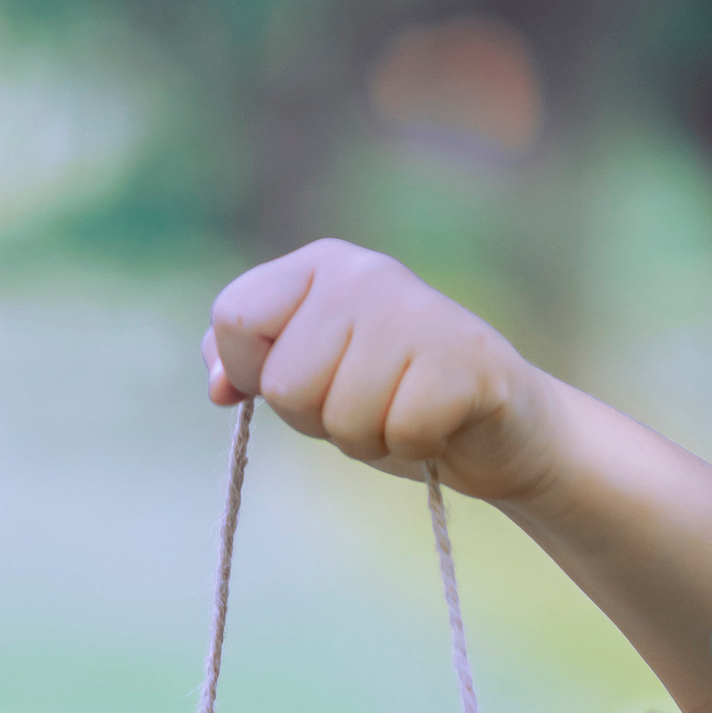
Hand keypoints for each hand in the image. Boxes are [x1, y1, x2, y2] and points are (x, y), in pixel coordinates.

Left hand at [203, 240, 558, 510]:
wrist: (496, 426)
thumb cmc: (393, 401)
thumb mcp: (313, 379)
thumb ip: (252, 366)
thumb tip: (215, 382)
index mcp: (319, 267)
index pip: (234, 316)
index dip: (252, 374)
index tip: (300, 383)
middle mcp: (364, 272)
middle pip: (285, 382)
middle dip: (319, 418)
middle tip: (367, 402)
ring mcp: (415, 310)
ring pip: (340, 415)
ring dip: (368, 437)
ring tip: (401, 411)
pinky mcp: (462, 359)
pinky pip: (399, 432)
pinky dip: (414, 446)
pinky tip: (437, 423)